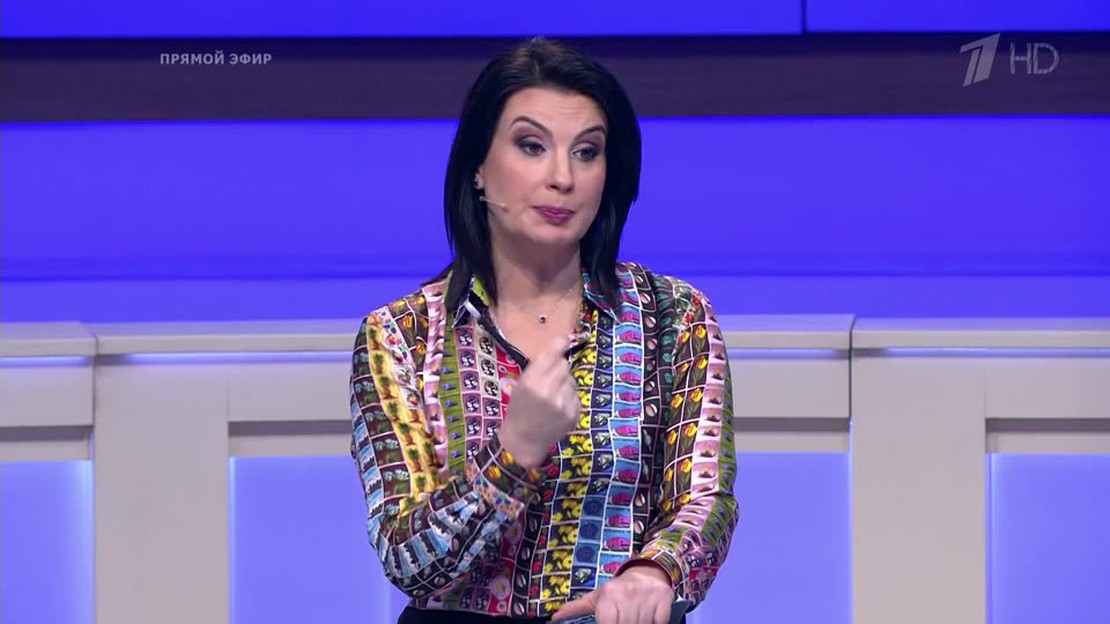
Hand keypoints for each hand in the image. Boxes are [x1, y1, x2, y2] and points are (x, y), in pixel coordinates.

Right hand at [498, 336, 578, 468]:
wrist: (525, 440)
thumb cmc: (519, 410)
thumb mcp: (521, 385)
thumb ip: (538, 368)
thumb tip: (558, 350)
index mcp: (531, 382)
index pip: (551, 355)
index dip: (559, 345)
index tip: (564, 339)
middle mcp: (549, 391)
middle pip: (564, 365)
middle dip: (559, 368)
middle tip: (550, 378)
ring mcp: (563, 403)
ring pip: (572, 380)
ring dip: (564, 383)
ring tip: (553, 395)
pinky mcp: (574, 413)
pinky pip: (575, 395)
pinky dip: (569, 397)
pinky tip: (558, 406)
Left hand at [552, 564, 674, 623]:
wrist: (646, 572)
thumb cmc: (617, 591)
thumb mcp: (597, 598)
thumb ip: (576, 608)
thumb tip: (555, 617)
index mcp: (608, 595)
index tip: (612, 623)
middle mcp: (626, 593)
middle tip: (624, 620)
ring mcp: (646, 595)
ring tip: (636, 619)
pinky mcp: (663, 597)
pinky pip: (660, 622)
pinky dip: (656, 623)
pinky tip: (650, 617)